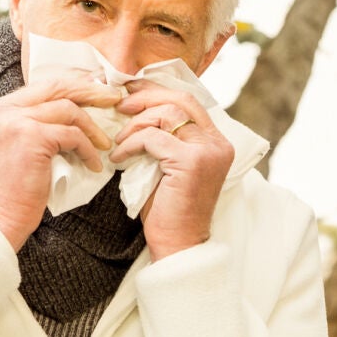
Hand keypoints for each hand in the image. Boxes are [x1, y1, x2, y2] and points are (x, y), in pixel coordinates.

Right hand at [0, 68, 120, 250]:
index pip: (43, 86)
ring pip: (68, 109)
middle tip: (113, 99)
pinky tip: (93, 164)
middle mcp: (2, 109)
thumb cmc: (13, 189)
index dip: (74, 86)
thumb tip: (74, 108)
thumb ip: (36, 123)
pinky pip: (72, 135)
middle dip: (90, 91)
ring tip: (104, 145)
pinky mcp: (31, 137)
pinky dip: (88, 149)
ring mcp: (15, 121)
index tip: (96, 92)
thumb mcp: (19, 145)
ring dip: (92, 128)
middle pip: (56, 87)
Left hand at [111, 80, 233, 260]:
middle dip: (146, 97)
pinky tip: (119, 158)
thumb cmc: (169, 208)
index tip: (132, 92)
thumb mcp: (168, 165)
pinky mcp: (191, 162)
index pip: (189, 101)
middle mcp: (218, 143)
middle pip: (180, 100)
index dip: (158, 91)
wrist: (177, 244)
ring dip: (136, 123)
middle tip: (121, 104)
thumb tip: (137, 107)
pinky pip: (153, 138)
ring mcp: (207, 152)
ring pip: (167, 114)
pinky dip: (131, 143)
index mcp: (217, 142)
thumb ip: (165, 137)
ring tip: (120, 140)